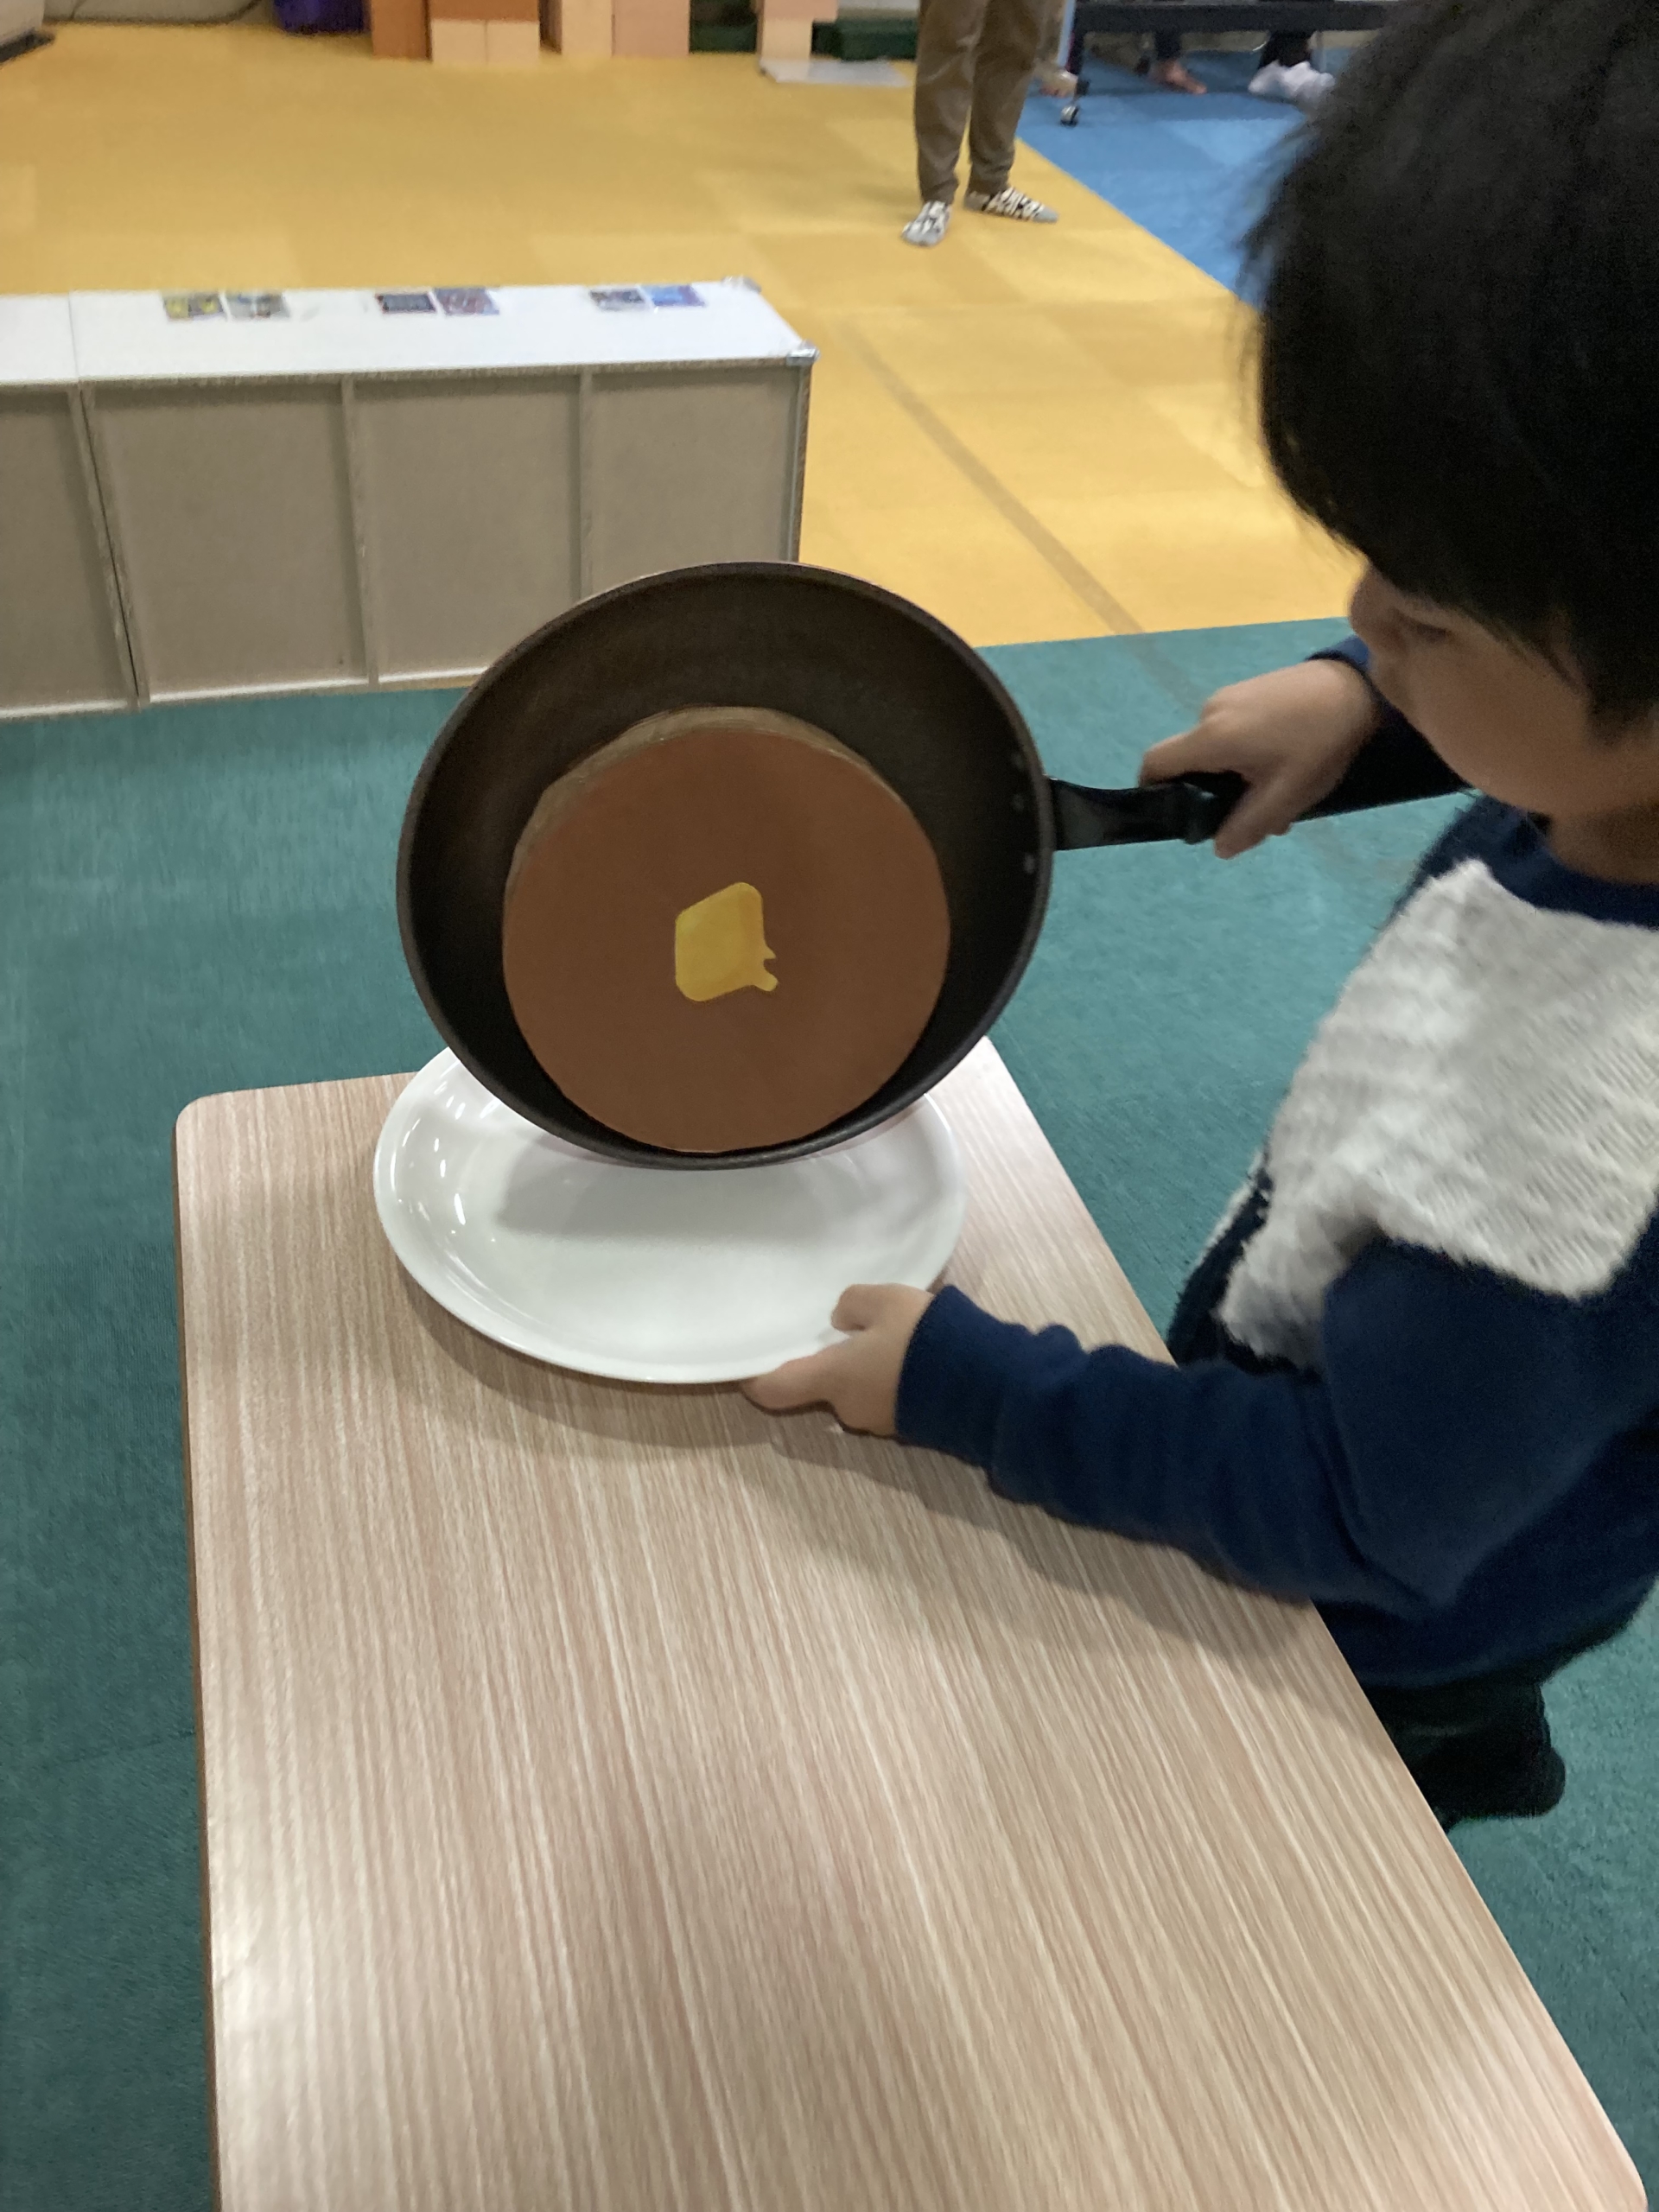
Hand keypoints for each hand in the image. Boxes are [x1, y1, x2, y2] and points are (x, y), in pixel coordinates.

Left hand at [742, 1284, 931, 1435]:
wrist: (983, 1385)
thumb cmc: (923, 1339)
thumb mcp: (885, 1301)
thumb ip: (853, 1304)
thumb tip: (840, 1318)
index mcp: (832, 1379)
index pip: (774, 1389)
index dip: (754, 1378)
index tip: (746, 1365)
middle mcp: (848, 1409)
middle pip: (823, 1385)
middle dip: (829, 1360)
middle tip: (844, 1329)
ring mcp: (880, 1422)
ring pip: (858, 1390)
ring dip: (864, 1368)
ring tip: (891, 1335)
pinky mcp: (910, 1425)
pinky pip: (887, 1396)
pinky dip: (890, 1377)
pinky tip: (913, 1354)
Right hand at [1139, 659, 1382, 858]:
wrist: (1357, 686)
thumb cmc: (1320, 743)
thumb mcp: (1287, 795)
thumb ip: (1248, 825)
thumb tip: (1219, 848)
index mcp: (1212, 738)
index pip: (1155, 764)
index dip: (1153, 791)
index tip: (1177, 814)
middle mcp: (1209, 713)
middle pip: (1189, 761)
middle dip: (1211, 792)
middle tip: (1252, 812)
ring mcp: (1228, 697)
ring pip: (1214, 748)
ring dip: (1234, 774)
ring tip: (1277, 789)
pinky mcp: (1247, 690)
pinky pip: (1231, 729)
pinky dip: (1245, 752)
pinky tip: (1282, 762)